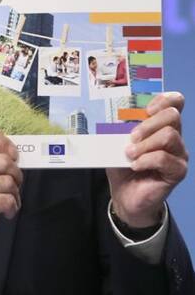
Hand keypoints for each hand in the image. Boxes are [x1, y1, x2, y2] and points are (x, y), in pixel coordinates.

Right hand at [0, 126, 22, 267]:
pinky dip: (13, 208)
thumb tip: (16, 155)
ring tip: (7, 201)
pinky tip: (6, 212)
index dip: (2, 142)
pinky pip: (7, 199)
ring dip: (15, 194)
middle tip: (13, 186)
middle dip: (16, 176)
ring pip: (8, 182)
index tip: (11, 155)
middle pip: (4, 161)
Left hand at [107, 92, 188, 226]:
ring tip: (130, 154)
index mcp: (160, 126)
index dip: (163, 100)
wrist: (125, 195)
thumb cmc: (122, 166)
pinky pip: (165, 158)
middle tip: (132, 137)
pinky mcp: (178, 171)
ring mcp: (178, 154)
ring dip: (145, 144)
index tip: (146, 110)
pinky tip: (135, 165)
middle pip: (172, 116)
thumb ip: (119, 128)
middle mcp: (174, 137)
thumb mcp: (116, 143)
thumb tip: (115, 117)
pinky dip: (146, 160)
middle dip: (148, 124)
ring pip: (169, 135)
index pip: (174, 103)